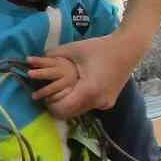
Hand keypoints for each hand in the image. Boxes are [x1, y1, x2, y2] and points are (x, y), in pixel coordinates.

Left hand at [26, 30, 145, 119]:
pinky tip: (75, 91)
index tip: (43, 97)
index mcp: (88, 90)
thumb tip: (32, 59)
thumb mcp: (74, 50)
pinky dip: (78, 102)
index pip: (62, 109)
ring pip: (79, 112)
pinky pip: (88, 107)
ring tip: (59, 93)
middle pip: (70, 113)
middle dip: (57, 106)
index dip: (50, 105)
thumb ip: (53, 56)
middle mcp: (98, 102)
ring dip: (68, 105)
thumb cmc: (100, 47)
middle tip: (48, 97)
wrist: (128, 49)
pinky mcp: (108, 103)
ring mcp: (104, 104)